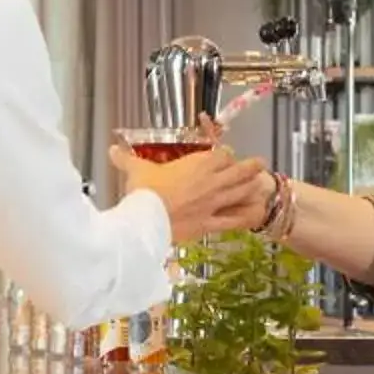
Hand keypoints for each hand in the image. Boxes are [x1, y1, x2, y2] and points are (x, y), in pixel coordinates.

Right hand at [110, 119, 272, 242]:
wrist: (147, 219)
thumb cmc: (144, 191)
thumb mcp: (136, 171)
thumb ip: (127, 159)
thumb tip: (112, 150)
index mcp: (196, 165)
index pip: (220, 155)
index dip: (225, 154)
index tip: (226, 155)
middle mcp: (210, 182)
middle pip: (237, 172)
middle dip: (250, 167)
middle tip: (260, 163)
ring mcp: (213, 204)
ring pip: (239, 193)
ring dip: (252, 188)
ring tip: (262, 184)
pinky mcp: (209, 223)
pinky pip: (232, 220)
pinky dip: (244, 218)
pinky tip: (254, 216)